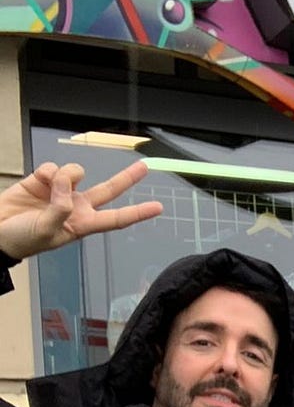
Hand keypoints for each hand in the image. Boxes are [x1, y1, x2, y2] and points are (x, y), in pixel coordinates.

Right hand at [0, 160, 162, 260]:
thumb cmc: (23, 239)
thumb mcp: (47, 232)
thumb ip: (60, 209)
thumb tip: (67, 186)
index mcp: (83, 224)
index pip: (116, 219)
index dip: (137, 213)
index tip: (158, 208)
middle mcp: (77, 206)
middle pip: (109, 190)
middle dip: (127, 178)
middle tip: (144, 167)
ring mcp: (61, 192)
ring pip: (76, 172)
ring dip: (65, 176)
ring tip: (49, 190)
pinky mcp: (44, 180)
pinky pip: (54, 167)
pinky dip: (47, 173)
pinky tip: (38, 182)